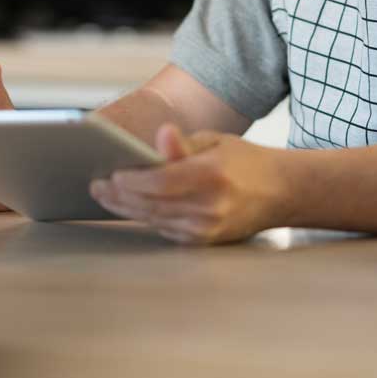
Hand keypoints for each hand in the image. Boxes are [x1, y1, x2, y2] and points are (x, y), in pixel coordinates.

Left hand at [89, 125, 292, 244]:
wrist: (280, 193)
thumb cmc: (244, 161)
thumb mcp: (215, 141)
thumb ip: (183, 143)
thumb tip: (160, 136)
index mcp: (212, 175)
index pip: (161, 181)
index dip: (132, 180)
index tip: (111, 173)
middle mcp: (209, 206)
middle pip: (152, 204)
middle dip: (120, 195)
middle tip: (97, 185)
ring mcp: (207, 229)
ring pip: (154, 220)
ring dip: (126, 208)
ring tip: (105, 194)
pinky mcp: (204, 242)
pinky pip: (165, 230)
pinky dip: (145, 217)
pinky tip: (129, 206)